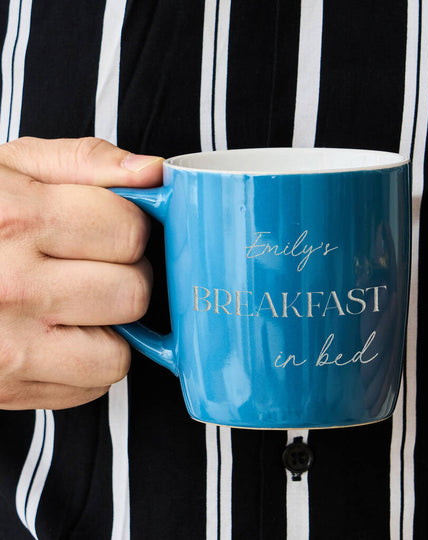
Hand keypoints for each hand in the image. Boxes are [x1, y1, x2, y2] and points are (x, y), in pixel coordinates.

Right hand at [0, 137, 162, 409]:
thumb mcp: (12, 167)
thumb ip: (88, 162)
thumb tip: (154, 174)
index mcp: (14, 217)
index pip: (130, 232)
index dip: (129, 229)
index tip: (111, 229)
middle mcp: (8, 284)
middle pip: (132, 293)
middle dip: (125, 277)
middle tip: (92, 267)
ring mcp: (6, 344)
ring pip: (119, 352)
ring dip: (109, 327)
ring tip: (75, 303)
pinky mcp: (7, 386)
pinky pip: (93, 384)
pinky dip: (88, 362)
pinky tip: (57, 335)